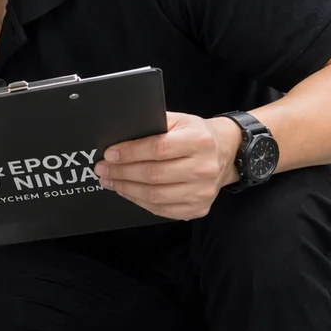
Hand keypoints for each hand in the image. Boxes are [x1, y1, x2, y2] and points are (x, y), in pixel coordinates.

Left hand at [94, 113, 240, 219]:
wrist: (227, 153)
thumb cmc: (198, 135)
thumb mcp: (181, 120)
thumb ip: (154, 125)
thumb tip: (120, 137)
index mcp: (199, 141)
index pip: (157, 149)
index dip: (129, 153)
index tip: (109, 154)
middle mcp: (204, 168)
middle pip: (153, 175)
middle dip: (122, 172)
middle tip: (102, 169)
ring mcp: (202, 192)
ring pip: (155, 195)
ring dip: (126, 189)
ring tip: (110, 181)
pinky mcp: (198, 208)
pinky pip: (162, 209)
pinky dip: (139, 201)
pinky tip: (127, 192)